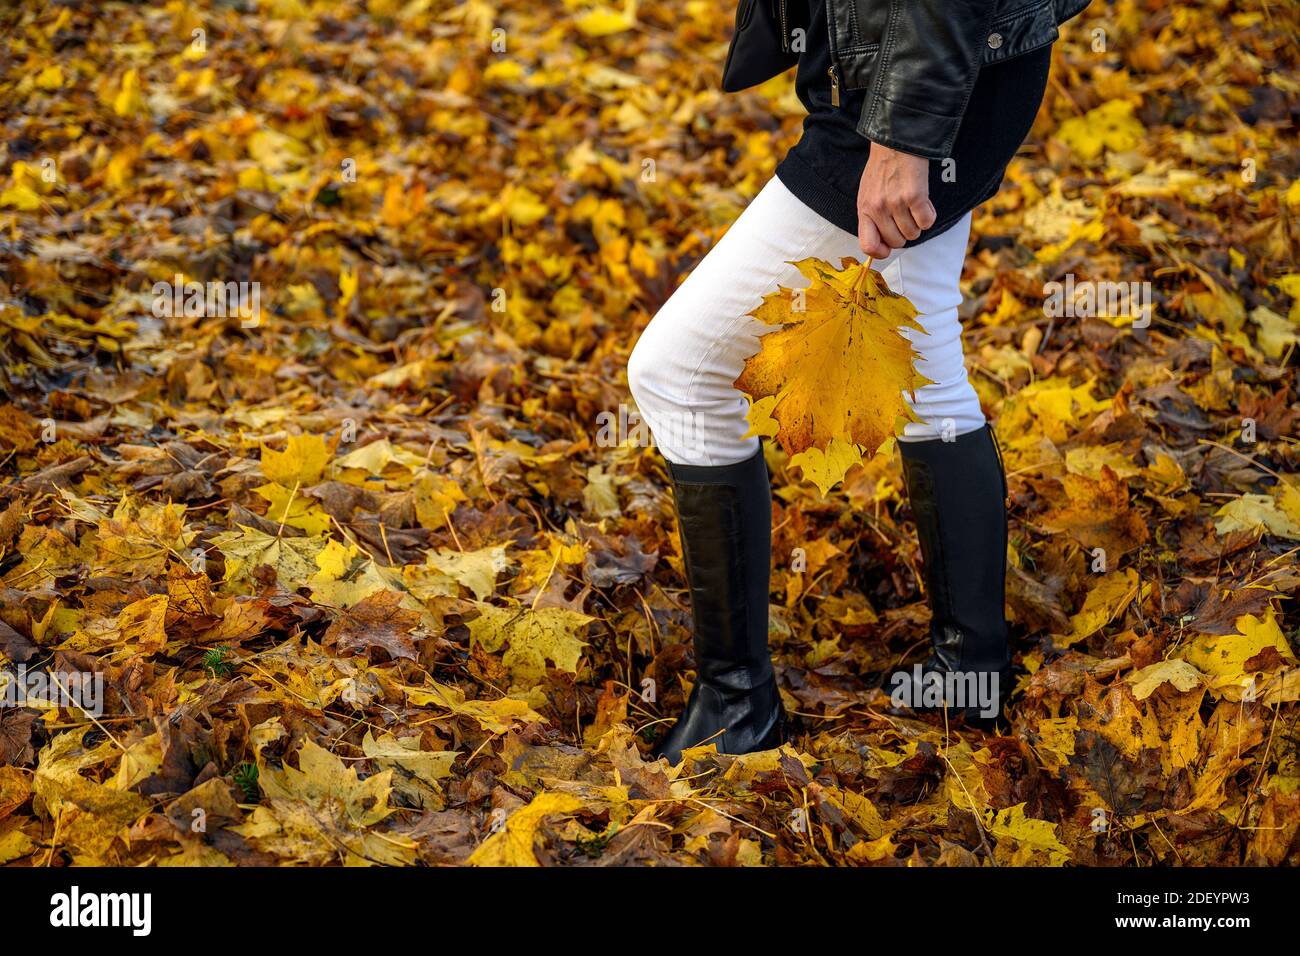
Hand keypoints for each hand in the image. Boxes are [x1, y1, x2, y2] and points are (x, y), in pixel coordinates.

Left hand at [856, 144, 935, 259]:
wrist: (896, 141)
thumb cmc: (882, 168)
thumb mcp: (868, 193)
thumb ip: (872, 216)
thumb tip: (881, 243)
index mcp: (864, 210)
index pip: (868, 246)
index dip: (881, 252)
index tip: (889, 246)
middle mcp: (878, 209)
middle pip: (897, 242)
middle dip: (905, 234)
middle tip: (907, 218)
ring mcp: (896, 203)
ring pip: (913, 234)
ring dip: (918, 224)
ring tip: (915, 206)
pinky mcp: (915, 196)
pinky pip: (927, 222)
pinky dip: (929, 216)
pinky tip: (925, 203)